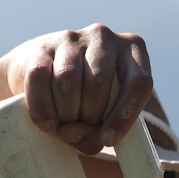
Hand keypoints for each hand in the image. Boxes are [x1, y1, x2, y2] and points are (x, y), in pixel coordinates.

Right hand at [0, 24, 152, 154]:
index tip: (108, 140)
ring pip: (69, 79)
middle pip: (98, 83)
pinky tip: (47, 121)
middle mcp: (104, 37)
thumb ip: (92, 135)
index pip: (138, 82)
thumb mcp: (101, 121)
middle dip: (88, 116)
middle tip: (80, 128)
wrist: (47, 76)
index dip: (123, 115)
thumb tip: (71, 130)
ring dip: (65, 113)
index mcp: (133, 51)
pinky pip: (40, 76)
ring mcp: (72, 38)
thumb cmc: (86, 103)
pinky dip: (42, 106)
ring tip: (62, 125)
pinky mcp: (42, 46)